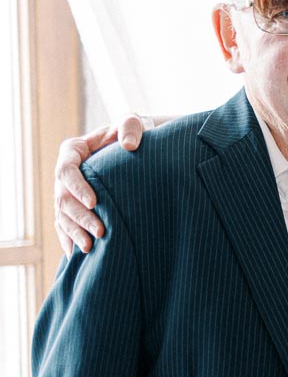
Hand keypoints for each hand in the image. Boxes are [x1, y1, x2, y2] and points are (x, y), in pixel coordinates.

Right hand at [54, 115, 148, 254]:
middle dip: (80, 217)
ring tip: (91, 248)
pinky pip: (64, 224)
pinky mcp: (74, 205)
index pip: (67, 170)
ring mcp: (67, 190)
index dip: (77, 188)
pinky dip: (69, 239)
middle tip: (100, 232)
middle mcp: (66, 172)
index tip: (95, 202)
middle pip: (63, 198)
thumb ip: (131, 127)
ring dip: (75, 232)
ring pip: (62, 215)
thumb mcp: (133, 123)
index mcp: (74, 151)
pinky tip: (77, 254)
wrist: (136, 147)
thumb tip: (129, 145)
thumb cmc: (133, 133)